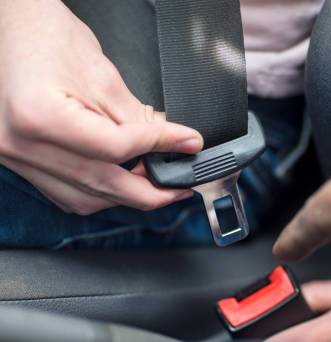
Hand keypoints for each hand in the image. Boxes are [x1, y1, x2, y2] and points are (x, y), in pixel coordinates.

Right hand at [0, 0, 202, 214]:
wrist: (13, 29)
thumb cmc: (48, 37)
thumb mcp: (103, 75)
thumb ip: (139, 118)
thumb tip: (174, 144)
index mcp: (40, 116)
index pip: (116, 148)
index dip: (160, 147)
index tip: (188, 143)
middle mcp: (22, 145)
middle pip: (102, 185)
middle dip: (150, 192)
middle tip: (180, 187)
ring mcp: (16, 157)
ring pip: (84, 199)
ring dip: (125, 197)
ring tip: (156, 185)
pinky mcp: (20, 161)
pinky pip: (66, 193)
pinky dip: (98, 193)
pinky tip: (122, 183)